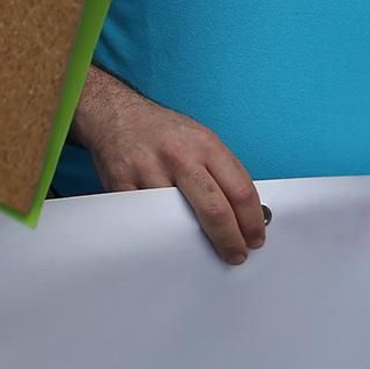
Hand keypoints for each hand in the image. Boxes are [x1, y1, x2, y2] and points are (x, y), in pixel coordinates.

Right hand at [81, 91, 264, 264]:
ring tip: (200, 246)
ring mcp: (148, 170)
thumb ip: (221, 170)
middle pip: (214, 210)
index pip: (240, 191)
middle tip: (235, 254)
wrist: (115, 113)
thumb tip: (246, 211)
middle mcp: (178, 156)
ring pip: (178, 220)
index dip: (253, 222)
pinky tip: (166, 233)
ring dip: (192, 240)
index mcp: (204, 144)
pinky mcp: (122, 184)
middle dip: (230, 240)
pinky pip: (147, 219)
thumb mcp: (200, 138)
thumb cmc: (162, 130)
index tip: (254, 238)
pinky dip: (159, 231)